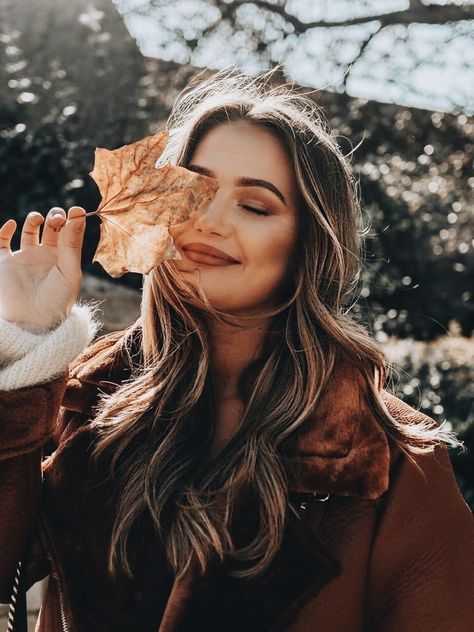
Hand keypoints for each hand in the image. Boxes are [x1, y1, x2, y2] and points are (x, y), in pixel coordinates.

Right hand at [0, 206, 85, 331]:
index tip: (77, 210)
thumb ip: (72, 244)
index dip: (73, 219)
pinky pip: (2, 241)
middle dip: (55, 216)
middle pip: (51, 226)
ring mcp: (26, 257)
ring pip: (29, 229)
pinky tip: (13, 225)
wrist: (32, 322)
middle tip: (57, 218)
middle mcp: (46, 255)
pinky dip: (6, 229)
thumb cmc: (57, 300)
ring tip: (39, 219)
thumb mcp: (70, 272)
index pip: (70, 231)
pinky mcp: (6, 262)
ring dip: (34, 218)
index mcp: (64, 258)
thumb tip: (79, 214)